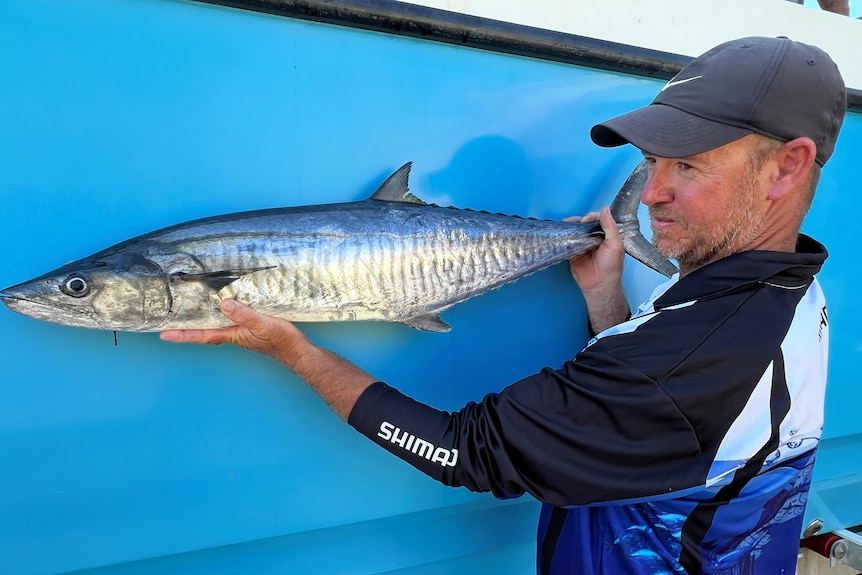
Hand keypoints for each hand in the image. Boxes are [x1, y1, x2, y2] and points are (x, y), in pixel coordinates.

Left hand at [161, 299, 376, 419]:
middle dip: (186, 327)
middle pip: (204, 330)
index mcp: (232, 335)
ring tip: (186, 312)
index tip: (162, 333)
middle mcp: (232, 334)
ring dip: (200, 320)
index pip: (202, 334)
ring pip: (214, 325)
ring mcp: (240, 333)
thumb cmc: (282, 341)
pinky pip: (228, 321)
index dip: (182, 334)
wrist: (298, 352)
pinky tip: (221, 307)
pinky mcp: (249, 329)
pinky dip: (219, 315)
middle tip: (167, 321)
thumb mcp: (263, 324)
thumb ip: (244, 314)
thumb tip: (224, 303)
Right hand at [566, 207, 628, 332]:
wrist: (599, 285)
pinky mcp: (573, 252)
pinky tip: (561, 232)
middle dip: (579, 220)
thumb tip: (605, 210)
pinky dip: (564, 237)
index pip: (599, 220)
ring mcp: (583, 244)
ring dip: (571, 227)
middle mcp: (594, 238)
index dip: (592, 217)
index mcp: (607, 235)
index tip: (586, 219)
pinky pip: (568, 241)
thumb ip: (611, 227)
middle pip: (585, 224)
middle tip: (574, 222)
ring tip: (566, 225)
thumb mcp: (615, 245)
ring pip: (576, 231)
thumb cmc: (611, 267)